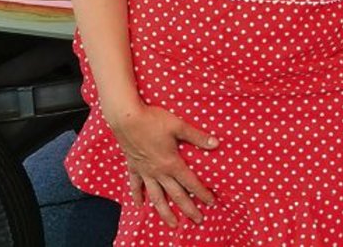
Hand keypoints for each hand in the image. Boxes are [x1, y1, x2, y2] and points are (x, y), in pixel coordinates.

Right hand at [109, 103, 217, 226]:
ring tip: (172, 223)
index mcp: (172, 163)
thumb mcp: (179, 126)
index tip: (211, 202)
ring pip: (156, 197)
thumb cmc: (153, 120)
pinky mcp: (133, 167)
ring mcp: (145, 171)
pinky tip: (140, 205)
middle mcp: (159, 172)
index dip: (202, 193)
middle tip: (197, 220)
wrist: (126, 118)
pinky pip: (135, 185)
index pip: (191, 182)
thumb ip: (197, 137)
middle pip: (176, 195)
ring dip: (164, 211)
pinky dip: (138, 196)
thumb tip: (216, 143)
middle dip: (188, 209)